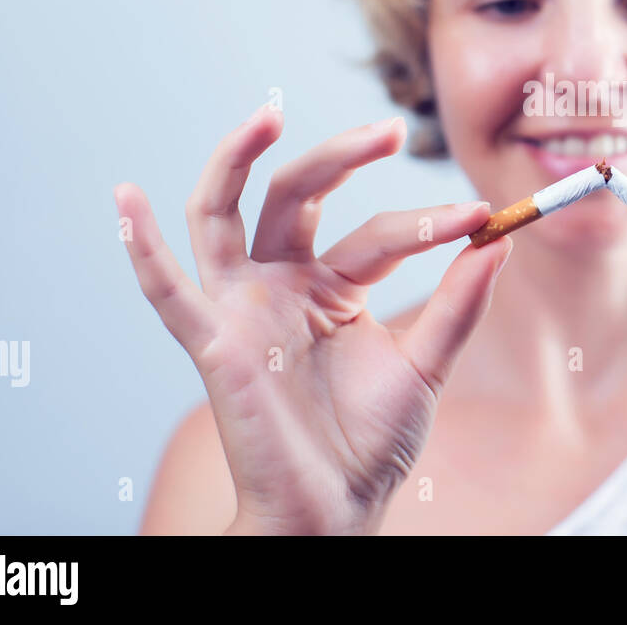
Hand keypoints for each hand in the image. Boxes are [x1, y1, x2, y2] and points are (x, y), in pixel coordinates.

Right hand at [114, 105, 509, 534]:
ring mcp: (243, 306)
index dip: (428, 223)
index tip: (484, 218)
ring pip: (222, 214)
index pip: (376, 232)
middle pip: (296, 195)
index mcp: (331, 284)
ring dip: (235, 160)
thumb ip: (459, 303)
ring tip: (266, 115)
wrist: (337, 510)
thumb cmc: (372, 441)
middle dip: (340, 157)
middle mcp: (282, 282)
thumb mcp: (426, 363)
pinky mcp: (213, 343)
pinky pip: (167, 292)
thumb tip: (501, 240)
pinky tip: (126, 197)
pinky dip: (140, 246)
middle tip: (392, 131)